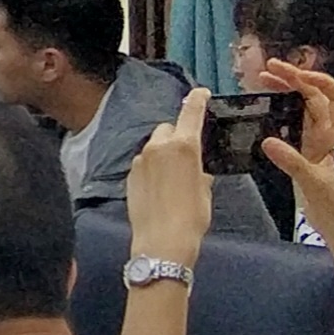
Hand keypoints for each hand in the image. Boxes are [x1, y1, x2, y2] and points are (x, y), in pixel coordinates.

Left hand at [124, 85, 216, 273]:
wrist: (161, 241)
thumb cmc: (192, 217)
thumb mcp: (204, 190)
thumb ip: (198, 170)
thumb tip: (194, 170)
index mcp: (184, 146)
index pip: (190, 113)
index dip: (197, 100)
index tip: (200, 93)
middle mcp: (158, 147)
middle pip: (168, 129)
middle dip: (177, 136)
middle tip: (187, 155)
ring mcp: (140, 160)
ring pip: (153, 146)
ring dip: (163, 153)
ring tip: (173, 176)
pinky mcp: (129, 174)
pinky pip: (144, 163)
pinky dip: (152, 168)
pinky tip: (159, 188)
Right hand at [258, 58, 333, 165]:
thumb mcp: (316, 186)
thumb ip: (293, 162)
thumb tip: (267, 141)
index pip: (333, 96)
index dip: (314, 80)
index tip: (288, 73)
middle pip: (318, 97)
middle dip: (295, 80)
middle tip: (267, 71)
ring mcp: (323, 145)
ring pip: (307, 110)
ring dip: (288, 94)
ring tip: (263, 84)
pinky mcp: (312, 157)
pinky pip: (297, 128)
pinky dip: (283, 115)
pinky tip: (266, 113)